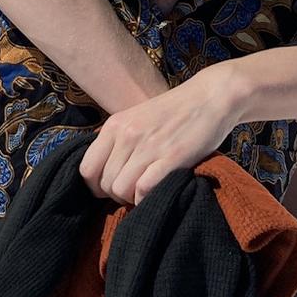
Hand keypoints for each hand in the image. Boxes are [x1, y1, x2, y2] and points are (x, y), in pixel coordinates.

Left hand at [78, 66, 238, 204]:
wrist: (210, 97)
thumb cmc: (174, 112)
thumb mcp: (136, 119)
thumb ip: (119, 141)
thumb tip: (104, 172)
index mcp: (115, 125)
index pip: (86, 168)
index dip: (95, 186)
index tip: (109, 189)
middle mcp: (127, 135)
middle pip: (104, 183)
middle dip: (115, 195)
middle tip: (133, 191)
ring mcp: (148, 146)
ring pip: (120, 190)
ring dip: (131, 199)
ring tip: (145, 192)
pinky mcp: (171, 158)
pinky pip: (143, 190)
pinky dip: (147, 199)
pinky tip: (157, 192)